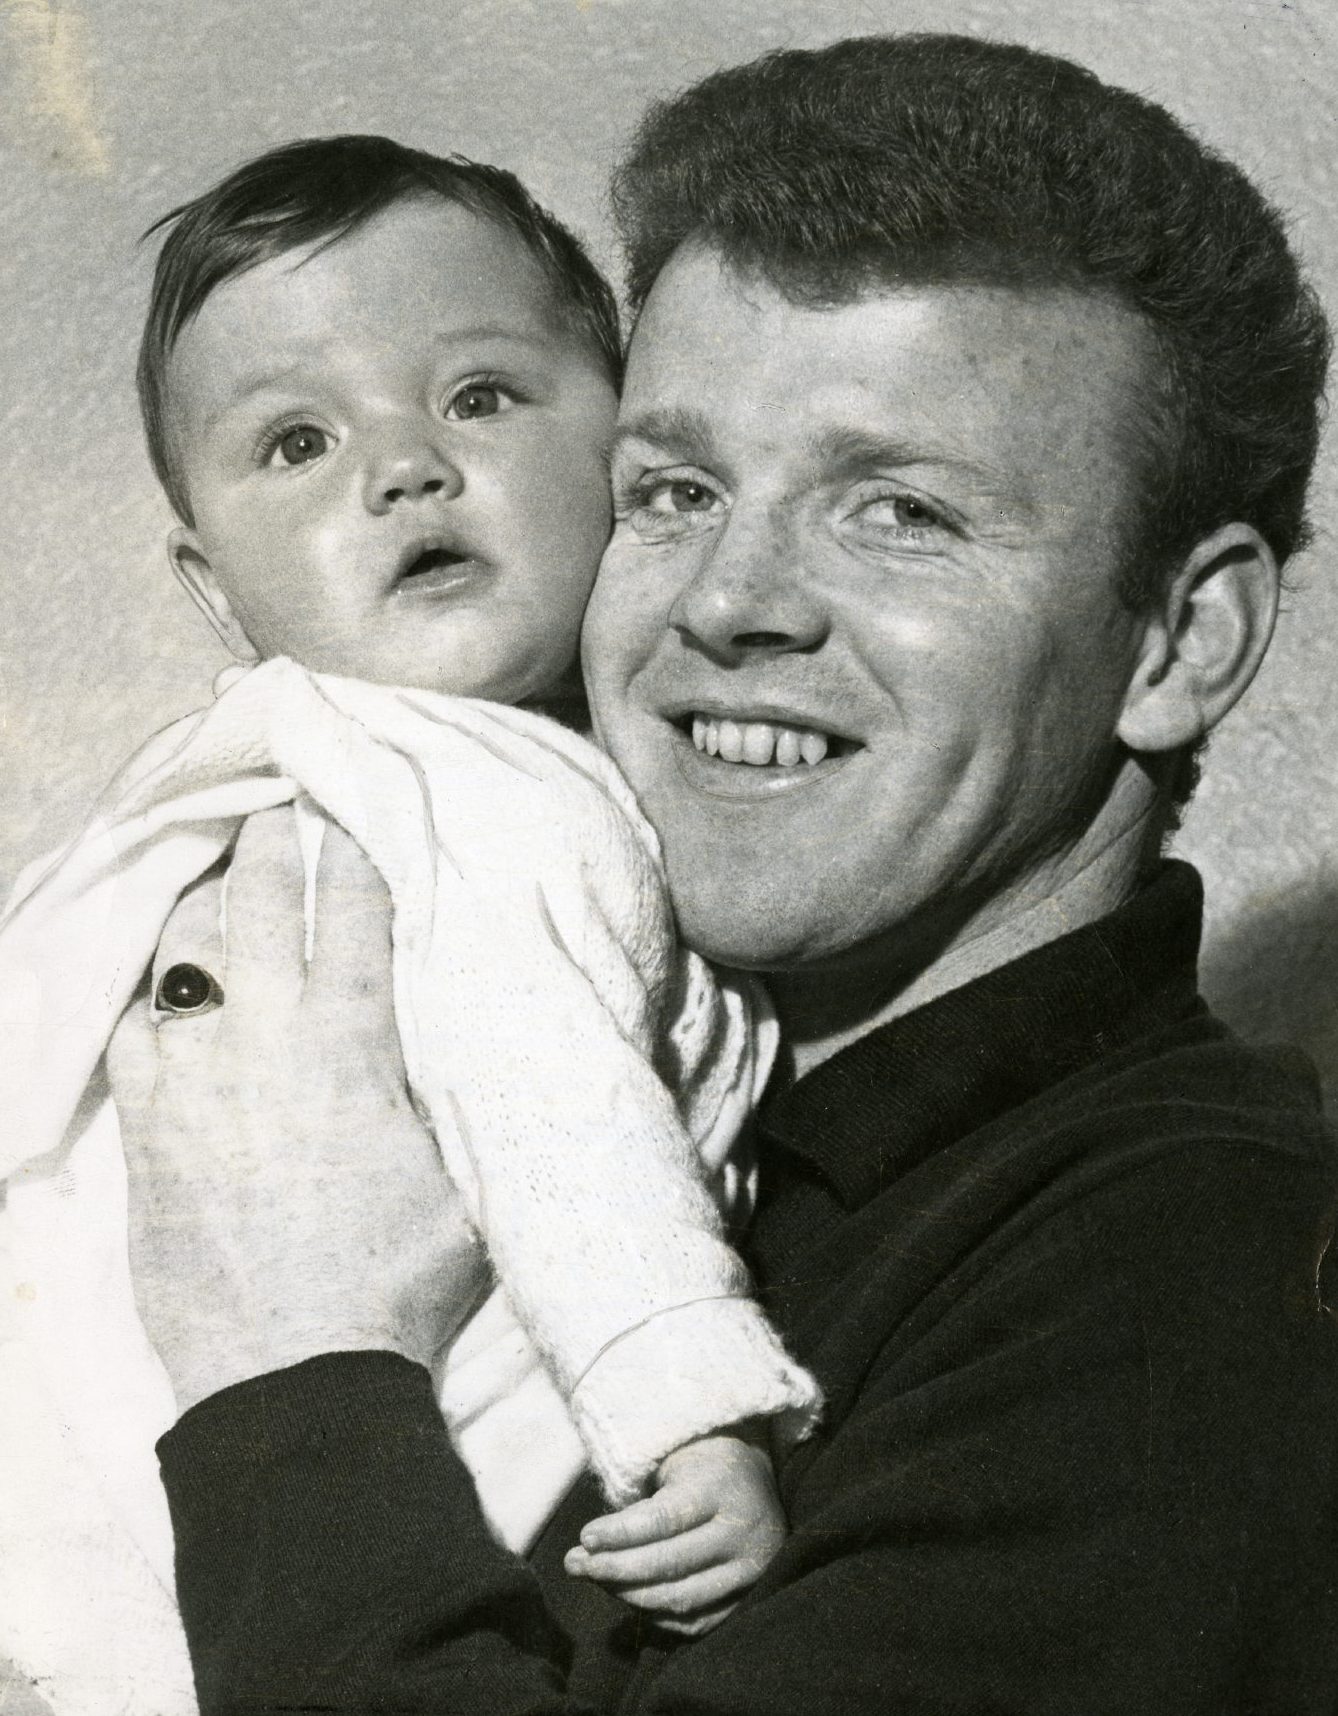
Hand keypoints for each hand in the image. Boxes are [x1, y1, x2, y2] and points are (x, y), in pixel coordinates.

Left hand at [108, 807, 485, 1413]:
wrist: (293, 1371)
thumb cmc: (396, 1279)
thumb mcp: (461, 1173)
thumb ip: (446, 1084)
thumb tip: (456, 1027)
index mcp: (352, 1038)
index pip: (355, 905)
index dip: (355, 843)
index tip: (353, 805)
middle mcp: (265, 1037)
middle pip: (257, 900)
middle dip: (267, 838)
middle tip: (271, 807)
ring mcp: (193, 1079)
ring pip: (183, 952)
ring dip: (203, 906)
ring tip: (215, 885)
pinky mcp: (144, 1128)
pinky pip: (134, 1032)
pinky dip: (154, 1004)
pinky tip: (168, 1002)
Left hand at [563, 1431, 785, 1635]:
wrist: (760, 1481)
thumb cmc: (706, 1466)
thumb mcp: (678, 1462)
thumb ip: (642, 1500)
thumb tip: (590, 1543)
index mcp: (722, 1488)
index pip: (664, 1520)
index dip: (621, 1534)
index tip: (584, 1538)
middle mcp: (741, 1532)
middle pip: (670, 1564)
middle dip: (615, 1569)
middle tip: (574, 1565)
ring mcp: (750, 1570)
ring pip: (681, 1599)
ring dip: (628, 1596)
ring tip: (594, 1580)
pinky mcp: (750, 1597)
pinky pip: (697, 1623)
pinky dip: (657, 1617)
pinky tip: (628, 1599)